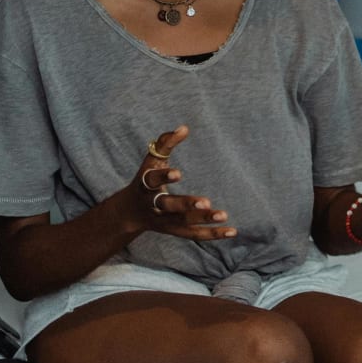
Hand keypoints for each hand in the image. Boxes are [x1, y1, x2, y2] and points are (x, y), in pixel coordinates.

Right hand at [130, 126, 236, 241]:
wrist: (129, 213)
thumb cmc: (145, 180)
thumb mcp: (150, 162)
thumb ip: (164, 144)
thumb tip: (184, 128)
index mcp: (144, 185)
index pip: (152, 180)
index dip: (164, 177)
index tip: (178, 173)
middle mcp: (153, 205)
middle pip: (169, 206)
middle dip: (186, 204)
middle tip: (206, 202)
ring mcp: (164, 221)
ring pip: (184, 223)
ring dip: (203, 220)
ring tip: (224, 215)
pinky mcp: (176, 231)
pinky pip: (195, 234)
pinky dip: (213, 234)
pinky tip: (232, 231)